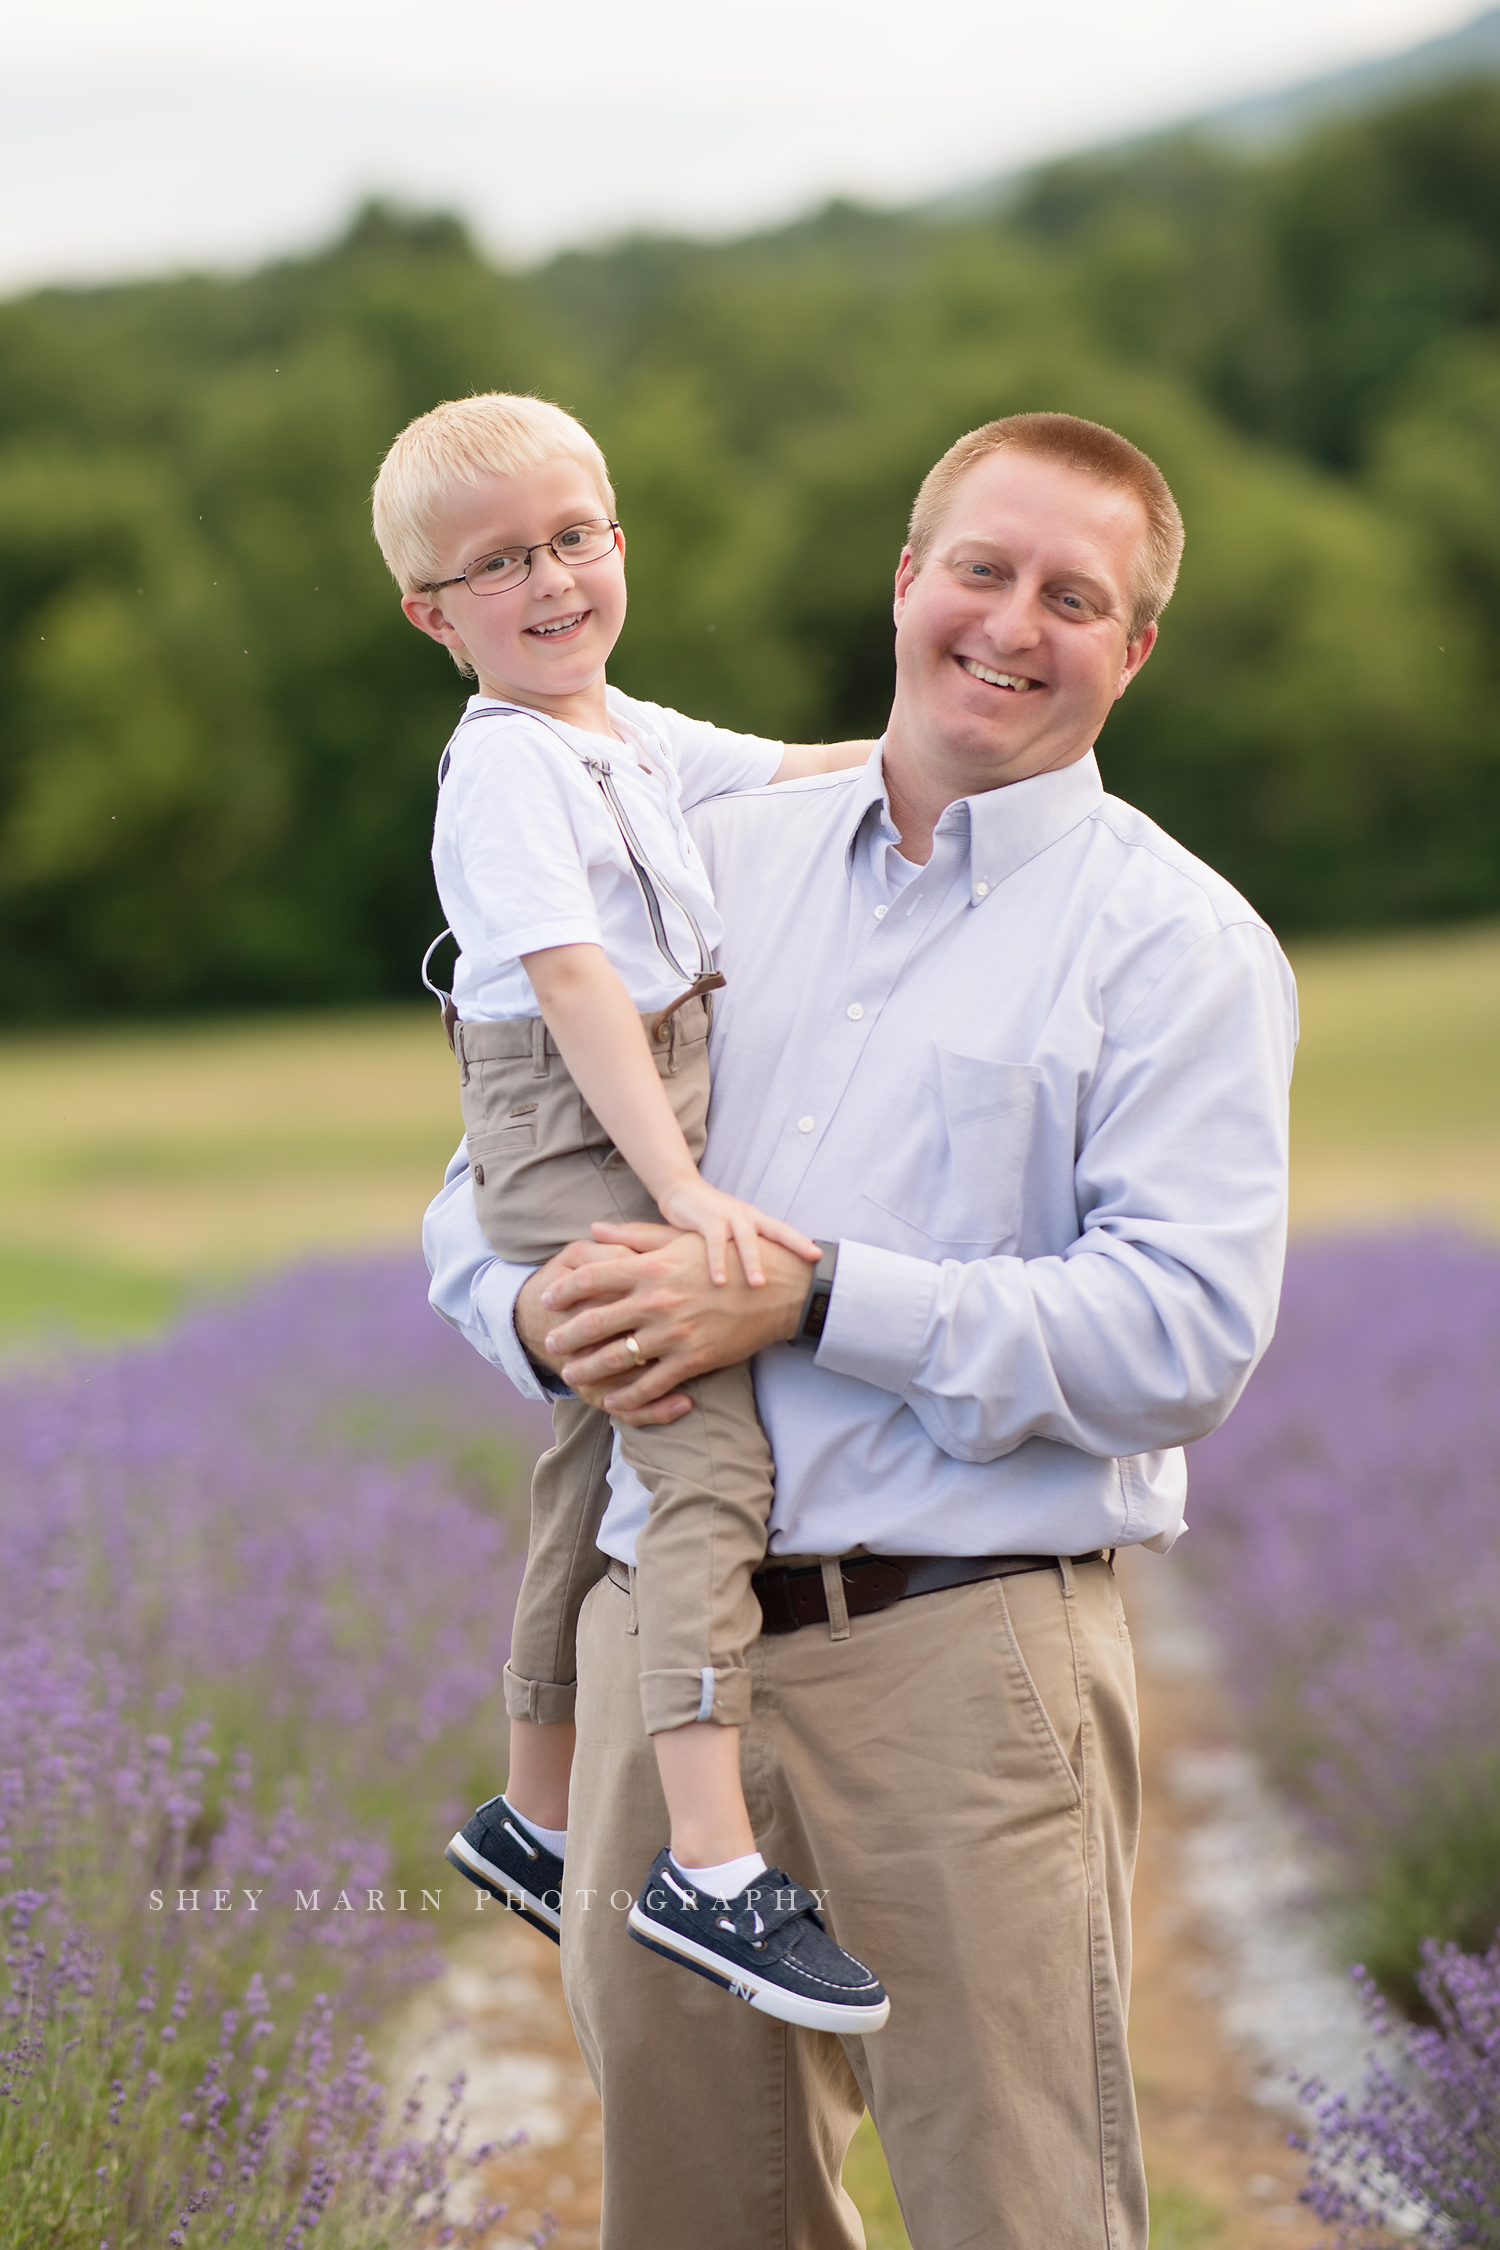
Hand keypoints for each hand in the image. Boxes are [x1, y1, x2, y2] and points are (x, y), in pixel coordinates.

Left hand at [537, 1221, 807, 1423]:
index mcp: (651, 1268)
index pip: (591, 1278)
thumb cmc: (726, 1259)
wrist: (777, 1289)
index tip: (547, 1299)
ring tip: (570, 1376)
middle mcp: (656, 1301)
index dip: (563, 1290)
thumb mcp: (681, 1239)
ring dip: (587, 1370)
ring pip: (616, 1358)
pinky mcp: (693, 1359)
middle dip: (565, 1337)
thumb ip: (634, 1235)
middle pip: (594, 1322)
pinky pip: (650, 1384)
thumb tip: (594, 1229)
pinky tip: (611, 1402)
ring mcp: (674, 1333)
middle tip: (550, 1344)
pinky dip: (627, 1397)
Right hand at [655, 1175, 819, 1288]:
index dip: (801, 1242)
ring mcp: (727, 1215)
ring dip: (752, 1262)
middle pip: (774, 1231)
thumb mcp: (729, 1230)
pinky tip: (719, 1281)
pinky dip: (717, 1262)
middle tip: (804, 1268)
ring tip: (758, 1284)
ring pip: (745, 1239)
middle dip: (791, 1248)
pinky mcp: (706, 1218)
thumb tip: (760, 1278)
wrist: (679, 1189)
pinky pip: (714, 1242)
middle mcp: (746, 1215)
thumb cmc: (707, 1216)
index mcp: (754, 1219)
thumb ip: (742, 1248)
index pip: (783, 1230)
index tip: (819, 1256)